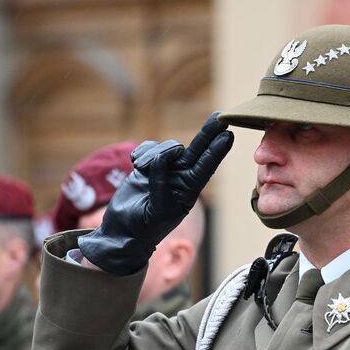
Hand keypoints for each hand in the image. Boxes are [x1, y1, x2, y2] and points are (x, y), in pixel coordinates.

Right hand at [78, 113, 233, 274]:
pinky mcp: (147, 165)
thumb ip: (160, 186)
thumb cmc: (142, 229)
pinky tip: (136, 164)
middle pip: (197, 150)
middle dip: (208, 133)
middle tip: (220, 116)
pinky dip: (143, 152)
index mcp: (188, 191)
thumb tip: (161, 160)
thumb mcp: (156, 212)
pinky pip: (150, 148)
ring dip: (154, 153)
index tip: (228, 135)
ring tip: (140, 167)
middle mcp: (180, 178)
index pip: (206, 167)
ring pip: (168, 148)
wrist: (121, 232)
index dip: (217, 151)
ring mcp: (165, 170)